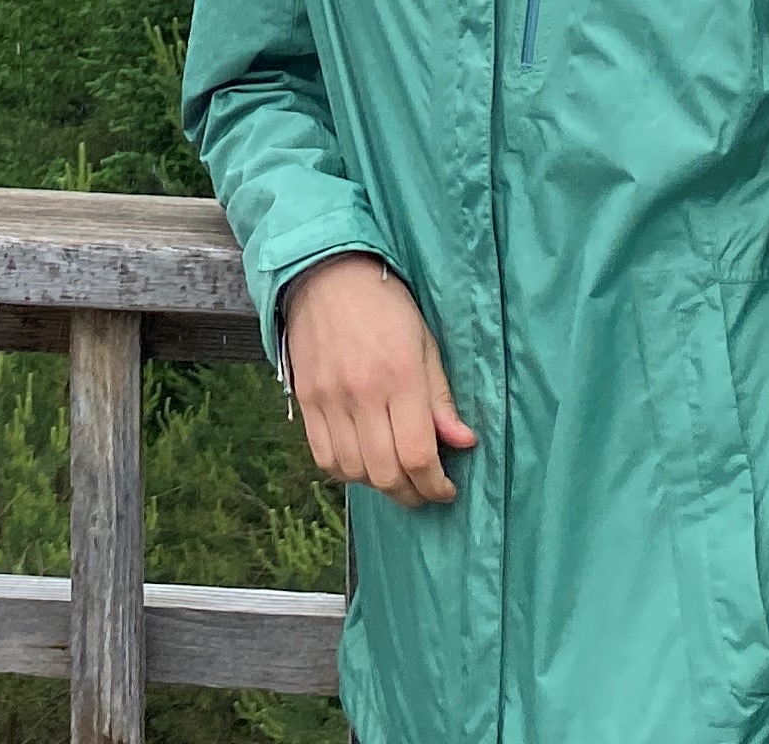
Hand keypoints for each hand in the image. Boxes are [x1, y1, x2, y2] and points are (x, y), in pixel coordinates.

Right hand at [283, 255, 478, 506]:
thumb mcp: (425, 343)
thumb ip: (441, 398)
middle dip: (411, 494)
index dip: (436, 485)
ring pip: (353, 471)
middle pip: (385, 473)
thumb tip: (464, 442)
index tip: (446, 489)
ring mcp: (328, 398)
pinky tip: (362, 463)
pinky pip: (322, 456)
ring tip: (395, 475)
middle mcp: (361, 393)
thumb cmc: (386, 305)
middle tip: (424, 490)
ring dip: (378, 485)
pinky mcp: (305, 399)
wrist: (327, 273)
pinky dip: (345, 472)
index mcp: (400, 376)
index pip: (418, 455)